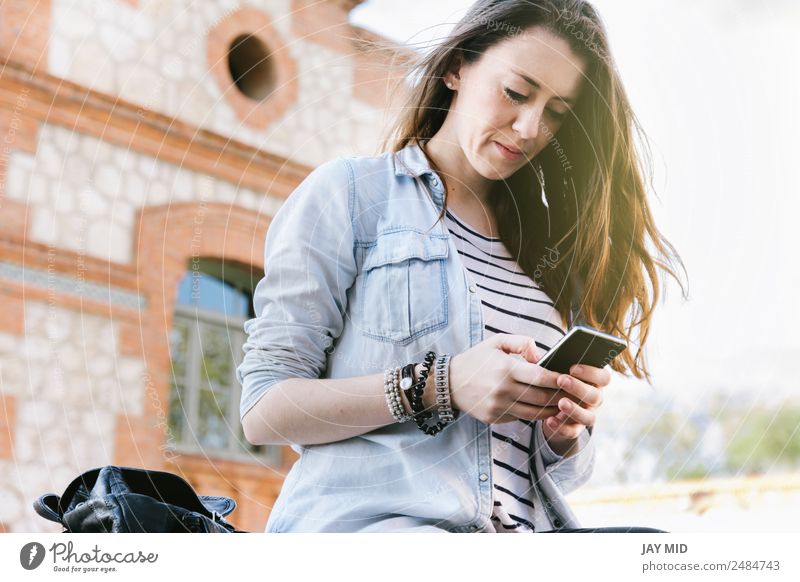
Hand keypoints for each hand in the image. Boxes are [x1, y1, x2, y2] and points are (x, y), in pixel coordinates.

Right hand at [448, 334, 573, 424]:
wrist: (449, 383)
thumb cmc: (476, 359)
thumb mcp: (497, 342)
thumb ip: (522, 343)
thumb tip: (541, 357)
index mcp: (506, 369)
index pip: (541, 377)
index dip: (560, 379)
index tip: (572, 378)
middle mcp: (503, 390)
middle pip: (542, 397)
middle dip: (562, 396)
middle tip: (576, 393)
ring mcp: (499, 407)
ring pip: (536, 413)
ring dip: (554, 409)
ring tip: (566, 403)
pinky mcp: (496, 418)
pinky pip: (522, 418)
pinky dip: (536, 414)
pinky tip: (546, 409)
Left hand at [540, 363, 609, 454]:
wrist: (551, 404)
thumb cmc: (556, 380)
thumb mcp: (556, 369)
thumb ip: (553, 362)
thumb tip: (535, 357)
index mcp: (594, 382)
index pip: (604, 377)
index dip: (591, 372)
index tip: (572, 367)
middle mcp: (594, 399)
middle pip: (596, 396)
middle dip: (578, 388)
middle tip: (561, 380)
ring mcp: (587, 414)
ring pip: (589, 416)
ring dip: (575, 410)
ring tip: (561, 403)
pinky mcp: (576, 428)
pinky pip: (573, 431)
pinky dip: (562, 427)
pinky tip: (550, 420)